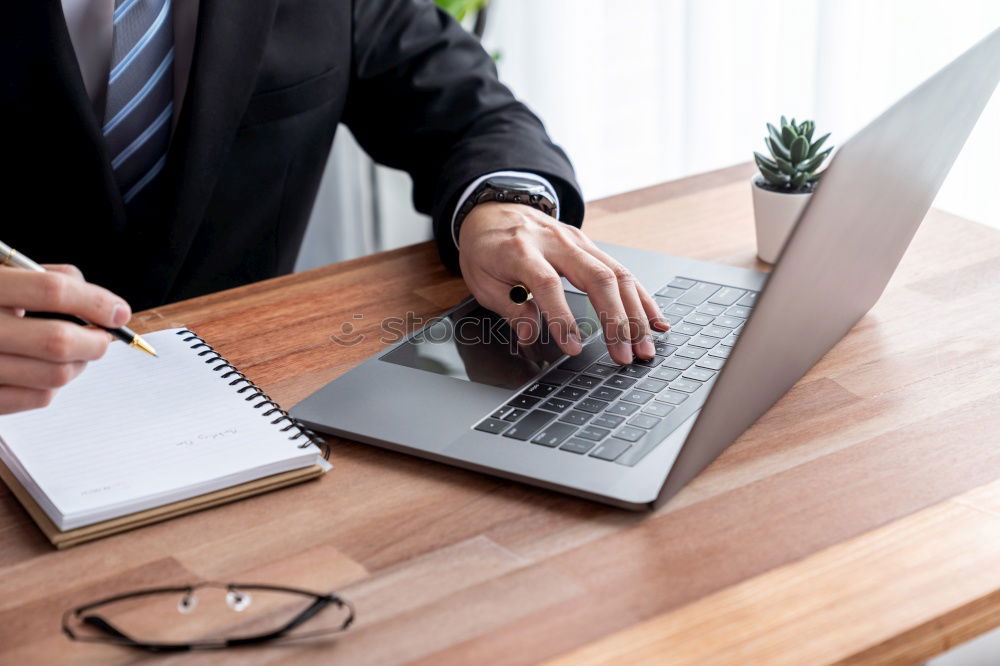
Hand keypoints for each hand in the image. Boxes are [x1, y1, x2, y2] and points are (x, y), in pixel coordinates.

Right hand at [0, 265, 130, 413]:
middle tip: (104, 337)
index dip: (95, 301)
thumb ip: (45, 278)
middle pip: (58, 341)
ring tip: (78, 351)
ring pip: (55, 375)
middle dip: (96, 341)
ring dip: (80, 364)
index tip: (118, 312)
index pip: (52, 290)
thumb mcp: (1, 275)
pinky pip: (37, 398)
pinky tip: (46, 369)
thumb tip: (102, 303)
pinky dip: (54, 385)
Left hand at [458, 202, 668, 364]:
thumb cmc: (486, 248)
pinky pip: (624, 271)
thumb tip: (531, 334)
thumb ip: (509, 307)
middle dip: (615, 320)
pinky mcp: (591, 246)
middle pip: (596, 277)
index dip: (562, 317)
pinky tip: (655, 321)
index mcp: (521, 250)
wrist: (494, 210)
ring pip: (617, 274)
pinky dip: (642, 299)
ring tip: (644, 347)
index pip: (547, 283)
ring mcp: (578, 241)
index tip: (574, 347)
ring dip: (636, 315)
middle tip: (624, 355)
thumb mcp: (481, 281)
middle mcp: (556, 242)